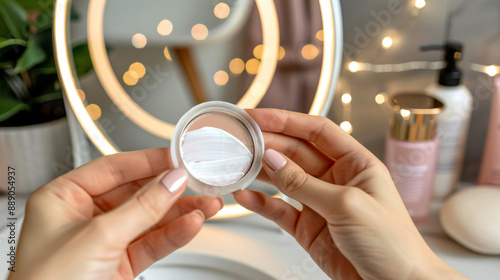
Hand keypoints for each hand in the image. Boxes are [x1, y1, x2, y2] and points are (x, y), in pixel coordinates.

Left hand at [9, 148, 222, 279]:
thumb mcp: (98, 237)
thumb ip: (140, 207)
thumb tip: (170, 181)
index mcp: (63, 198)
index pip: (113, 168)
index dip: (147, 161)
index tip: (176, 157)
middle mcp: (83, 217)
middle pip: (136, 193)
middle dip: (169, 189)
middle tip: (197, 180)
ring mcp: (104, 241)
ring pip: (149, 219)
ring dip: (180, 212)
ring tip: (206, 204)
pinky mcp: (120, 264)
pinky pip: (152, 242)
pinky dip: (174, 234)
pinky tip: (191, 225)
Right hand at [234, 109, 463, 279]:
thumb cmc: (393, 244)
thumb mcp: (347, 205)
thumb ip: (305, 183)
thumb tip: (273, 159)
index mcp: (355, 163)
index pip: (316, 130)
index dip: (286, 120)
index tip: (258, 116)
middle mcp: (336, 179)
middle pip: (295, 152)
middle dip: (268, 144)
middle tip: (240, 140)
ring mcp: (320, 203)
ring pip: (283, 179)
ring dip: (260, 171)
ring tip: (236, 163)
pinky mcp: (308, 228)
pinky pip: (279, 209)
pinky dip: (261, 202)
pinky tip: (245, 195)